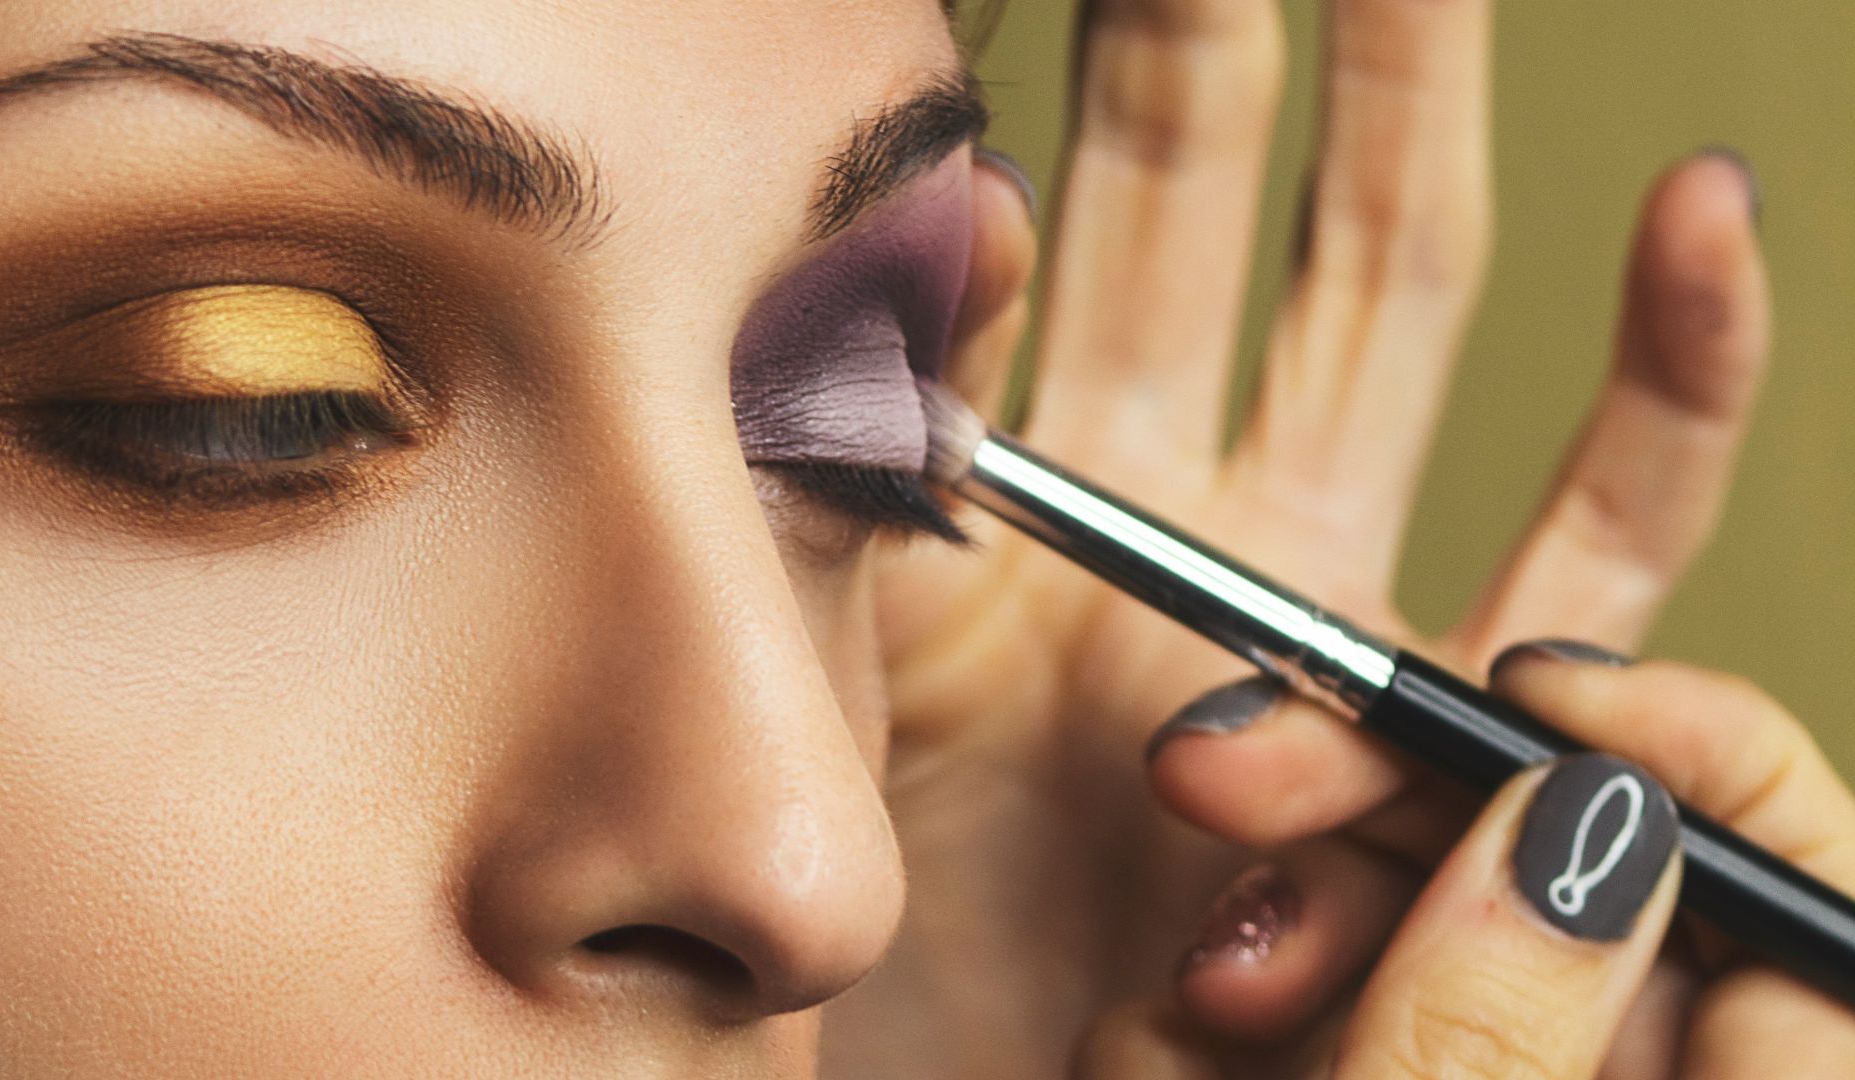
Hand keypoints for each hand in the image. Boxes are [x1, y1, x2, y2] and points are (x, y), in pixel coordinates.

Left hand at [824, 0, 1769, 1075]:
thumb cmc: (889, 918)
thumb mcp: (862, 647)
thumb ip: (875, 453)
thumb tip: (941, 220)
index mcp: (1047, 473)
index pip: (1100, 199)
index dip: (1139, 46)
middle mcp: (1203, 499)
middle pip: (1262, 195)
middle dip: (1282, 24)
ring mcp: (1333, 589)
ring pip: (1409, 298)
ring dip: (1424, 119)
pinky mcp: (1449, 725)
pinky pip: (1603, 532)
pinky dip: (1676, 384)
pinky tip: (1705, 223)